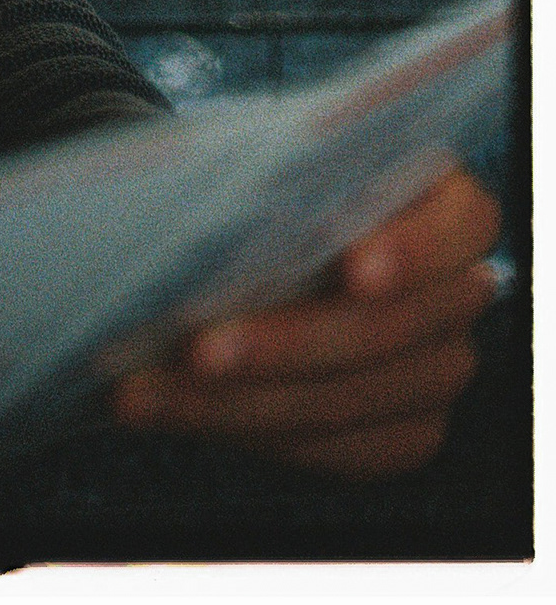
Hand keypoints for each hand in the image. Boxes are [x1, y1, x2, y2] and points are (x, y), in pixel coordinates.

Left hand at [111, 166, 503, 478]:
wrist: (265, 233)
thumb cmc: (272, 181)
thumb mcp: (279, 155)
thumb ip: (274, 174)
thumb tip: (202, 201)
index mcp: (449, 207)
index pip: (458, 228)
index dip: (411, 251)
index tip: (351, 270)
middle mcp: (458, 295)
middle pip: (385, 331)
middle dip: (283, 344)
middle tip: (196, 350)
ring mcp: (437, 370)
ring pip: (345, 401)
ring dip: (238, 402)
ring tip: (147, 390)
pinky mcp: (402, 431)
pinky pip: (333, 448)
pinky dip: (246, 432)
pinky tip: (175, 410)